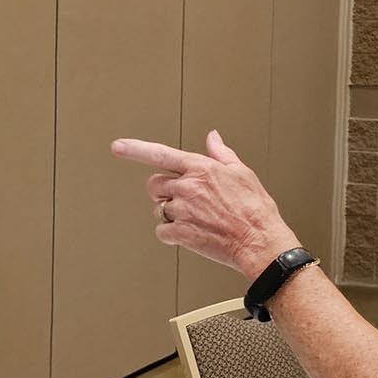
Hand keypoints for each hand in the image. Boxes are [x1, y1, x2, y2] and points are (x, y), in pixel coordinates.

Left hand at [111, 130, 300, 279]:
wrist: (259, 240)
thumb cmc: (255, 208)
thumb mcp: (242, 172)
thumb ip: (221, 153)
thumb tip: (212, 137)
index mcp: (201, 169)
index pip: (160, 154)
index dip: (135, 149)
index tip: (118, 147)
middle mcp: (188, 187)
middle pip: (154, 185)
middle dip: (162, 191)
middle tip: (181, 198)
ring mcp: (183, 211)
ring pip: (160, 209)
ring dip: (171, 213)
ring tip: (196, 218)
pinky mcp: (181, 233)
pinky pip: (162, 231)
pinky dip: (172, 234)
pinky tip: (190, 233)